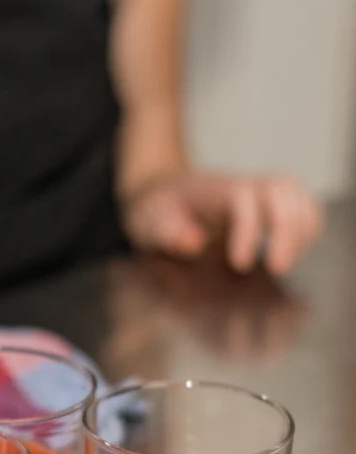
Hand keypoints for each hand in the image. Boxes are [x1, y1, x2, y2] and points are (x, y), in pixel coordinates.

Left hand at [122, 172, 323, 275]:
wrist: (160, 191)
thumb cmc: (155, 208)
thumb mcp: (147, 219)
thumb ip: (165, 229)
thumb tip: (193, 242)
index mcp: (211, 189)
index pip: (243, 198)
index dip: (249, 229)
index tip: (239, 264)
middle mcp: (240, 185)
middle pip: (280, 191)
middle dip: (286, 230)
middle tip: (277, 269)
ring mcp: (256, 191)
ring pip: (295, 194)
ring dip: (301, 228)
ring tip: (285, 263)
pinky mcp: (266, 203)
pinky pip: (298, 203)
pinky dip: (306, 225)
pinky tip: (296, 250)